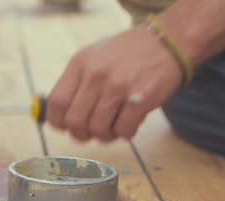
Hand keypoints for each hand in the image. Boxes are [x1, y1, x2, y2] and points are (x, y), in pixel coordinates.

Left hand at [46, 23, 182, 142]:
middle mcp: (96, 74)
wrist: (168, 41)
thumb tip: (62, 118)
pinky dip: (125, 133)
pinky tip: (130, 122)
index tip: (67, 127)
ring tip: (114, 126)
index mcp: (80, 63)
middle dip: (82, 134)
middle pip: (75, 121)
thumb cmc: (129, 53)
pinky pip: (123, 131)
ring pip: (97, 129)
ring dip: (105, 135)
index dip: (59, 122)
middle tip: (93, 132)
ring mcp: (118, 86)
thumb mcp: (95, 56)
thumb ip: (78, 82)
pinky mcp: (140, 99)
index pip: (56, 103)